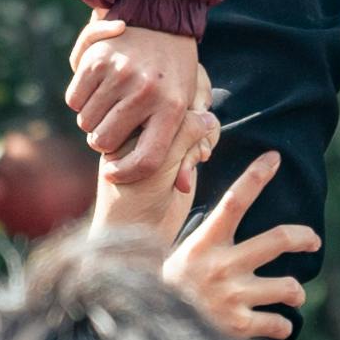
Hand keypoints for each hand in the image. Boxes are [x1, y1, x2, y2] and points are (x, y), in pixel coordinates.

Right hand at [67, 16, 201, 180]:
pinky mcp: (98, 60)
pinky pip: (74, 99)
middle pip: (105, 141)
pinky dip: (79, 99)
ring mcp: (120, 75)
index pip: (146, 159)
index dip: (126, 173)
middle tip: (110, 127)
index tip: (113, 171)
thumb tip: (184, 190)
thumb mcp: (188, 104)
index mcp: (172, 108)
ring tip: (106, 105)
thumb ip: (187, 146)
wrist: (161, 16)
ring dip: (91, 119)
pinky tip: (95, 90)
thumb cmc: (175, 70)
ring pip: (86, 121)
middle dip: (102, 140)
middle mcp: (146, 92)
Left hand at [92, 95, 220, 246]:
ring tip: (186, 172)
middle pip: (182, 114)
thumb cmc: (135, 199)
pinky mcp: (180, 160)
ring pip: (195, 129)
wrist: (137, 236)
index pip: (163, 104)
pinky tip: (187, 178)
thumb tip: (208, 115)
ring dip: (196, 148)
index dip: (178, 117)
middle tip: (186, 159)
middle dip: (190, 136)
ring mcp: (164, 146)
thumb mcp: (158, 162)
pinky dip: (198, 156)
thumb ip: (182, 134)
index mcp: (131, 125)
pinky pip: (199, 145)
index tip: (174, 139)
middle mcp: (147, 131)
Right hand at [161, 151, 321, 339]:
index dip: (255, 176)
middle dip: (304, 237)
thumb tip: (233, 211)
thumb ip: (211, 237)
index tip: (274, 158)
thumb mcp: (186, 253)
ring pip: (288, 286)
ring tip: (293, 293)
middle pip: (278, 239)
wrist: (152, 328)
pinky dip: (283, 324)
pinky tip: (279, 323)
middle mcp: (221, 266)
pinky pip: (278, 323)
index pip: (233, 200)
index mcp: (205, 243)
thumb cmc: (173, 287)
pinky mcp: (238, 326)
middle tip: (314, 240)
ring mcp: (232, 297)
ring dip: (295, 291)